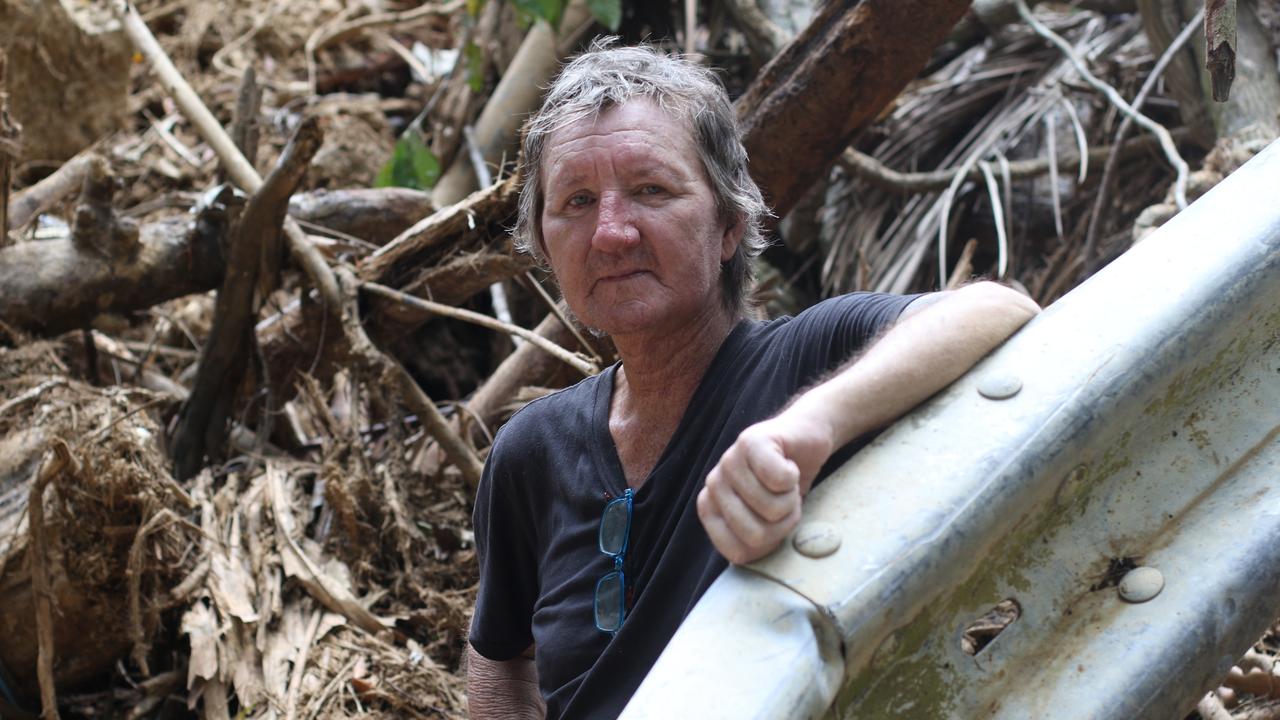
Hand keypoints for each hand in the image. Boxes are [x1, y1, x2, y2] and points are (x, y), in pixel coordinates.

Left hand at [696, 410, 833, 564]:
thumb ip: (751, 543)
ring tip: (786, 482)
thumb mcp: (767, 522)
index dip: (768, 545)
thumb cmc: (783, 486)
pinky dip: (794, 477)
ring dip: (791, 498)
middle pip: (755, 533)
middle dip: (783, 522)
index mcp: (711, 509)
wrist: (805, 440)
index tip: (773, 523)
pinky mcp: (751, 441)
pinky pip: (778, 479)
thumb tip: (745, 559)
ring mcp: (729, 460)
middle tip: (784, 500)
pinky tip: (789, 465)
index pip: (737, 552)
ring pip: (770, 507)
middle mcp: (714, 484)